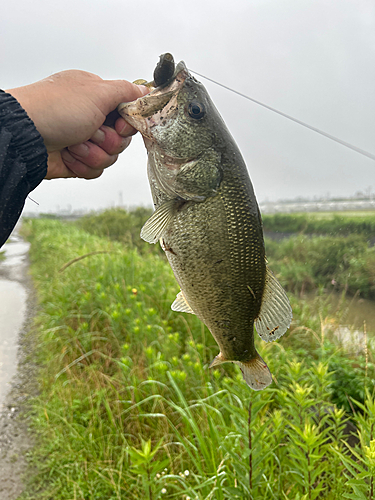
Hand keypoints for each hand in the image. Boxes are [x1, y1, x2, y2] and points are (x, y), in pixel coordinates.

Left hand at [6, 70, 148, 178]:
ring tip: (74, 143)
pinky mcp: (77, 160)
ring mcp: (84, 140)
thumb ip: (127, 90)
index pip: (128, 114)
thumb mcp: (97, 91)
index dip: (128, 123)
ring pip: (110, 157)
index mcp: (97, 97)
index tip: (119, 123)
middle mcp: (92, 118)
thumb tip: (145, 89)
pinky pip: (96, 170)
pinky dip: (83, 165)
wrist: (26, 136)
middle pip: (122, 139)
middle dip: (108, 140)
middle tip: (90, 131)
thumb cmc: (54, 108)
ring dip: (93, 153)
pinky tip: (69, 155)